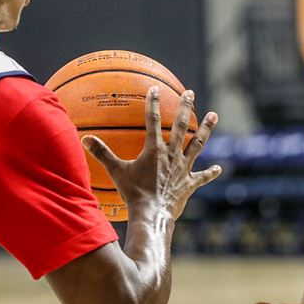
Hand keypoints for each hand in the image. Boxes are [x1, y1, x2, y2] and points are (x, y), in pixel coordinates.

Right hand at [84, 87, 221, 218]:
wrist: (152, 215)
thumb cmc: (133, 193)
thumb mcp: (116, 171)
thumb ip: (102, 153)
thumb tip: (85, 138)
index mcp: (155, 150)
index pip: (152, 121)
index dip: (152, 103)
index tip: (154, 88)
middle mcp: (172, 155)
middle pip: (181, 126)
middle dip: (185, 107)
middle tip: (191, 93)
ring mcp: (183, 168)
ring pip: (197, 144)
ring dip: (206, 129)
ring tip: (214, 115)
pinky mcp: (190, 184)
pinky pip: (202, 176)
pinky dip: (210, 173)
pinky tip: (219, 168)